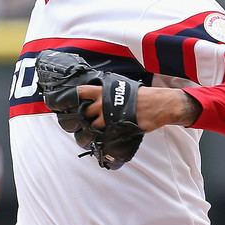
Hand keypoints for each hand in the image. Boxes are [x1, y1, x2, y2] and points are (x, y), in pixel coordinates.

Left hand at [78, 85, 200, 131]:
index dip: (71, 97)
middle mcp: (103, 102)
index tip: (65, 103)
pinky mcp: (116, 128)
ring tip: (94, 131)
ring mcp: (109, 116)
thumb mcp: (123, 88)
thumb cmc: (143, 96)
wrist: (159, 105)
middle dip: (81, 118)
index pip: (81, 92)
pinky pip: (103, 134)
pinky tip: (104, 135)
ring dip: (91, 130)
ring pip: (91, 126)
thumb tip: (97, 97)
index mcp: (104, 91)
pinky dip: (102, 136)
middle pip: (83, 112)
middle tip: (82, 120)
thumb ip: (108, 93)